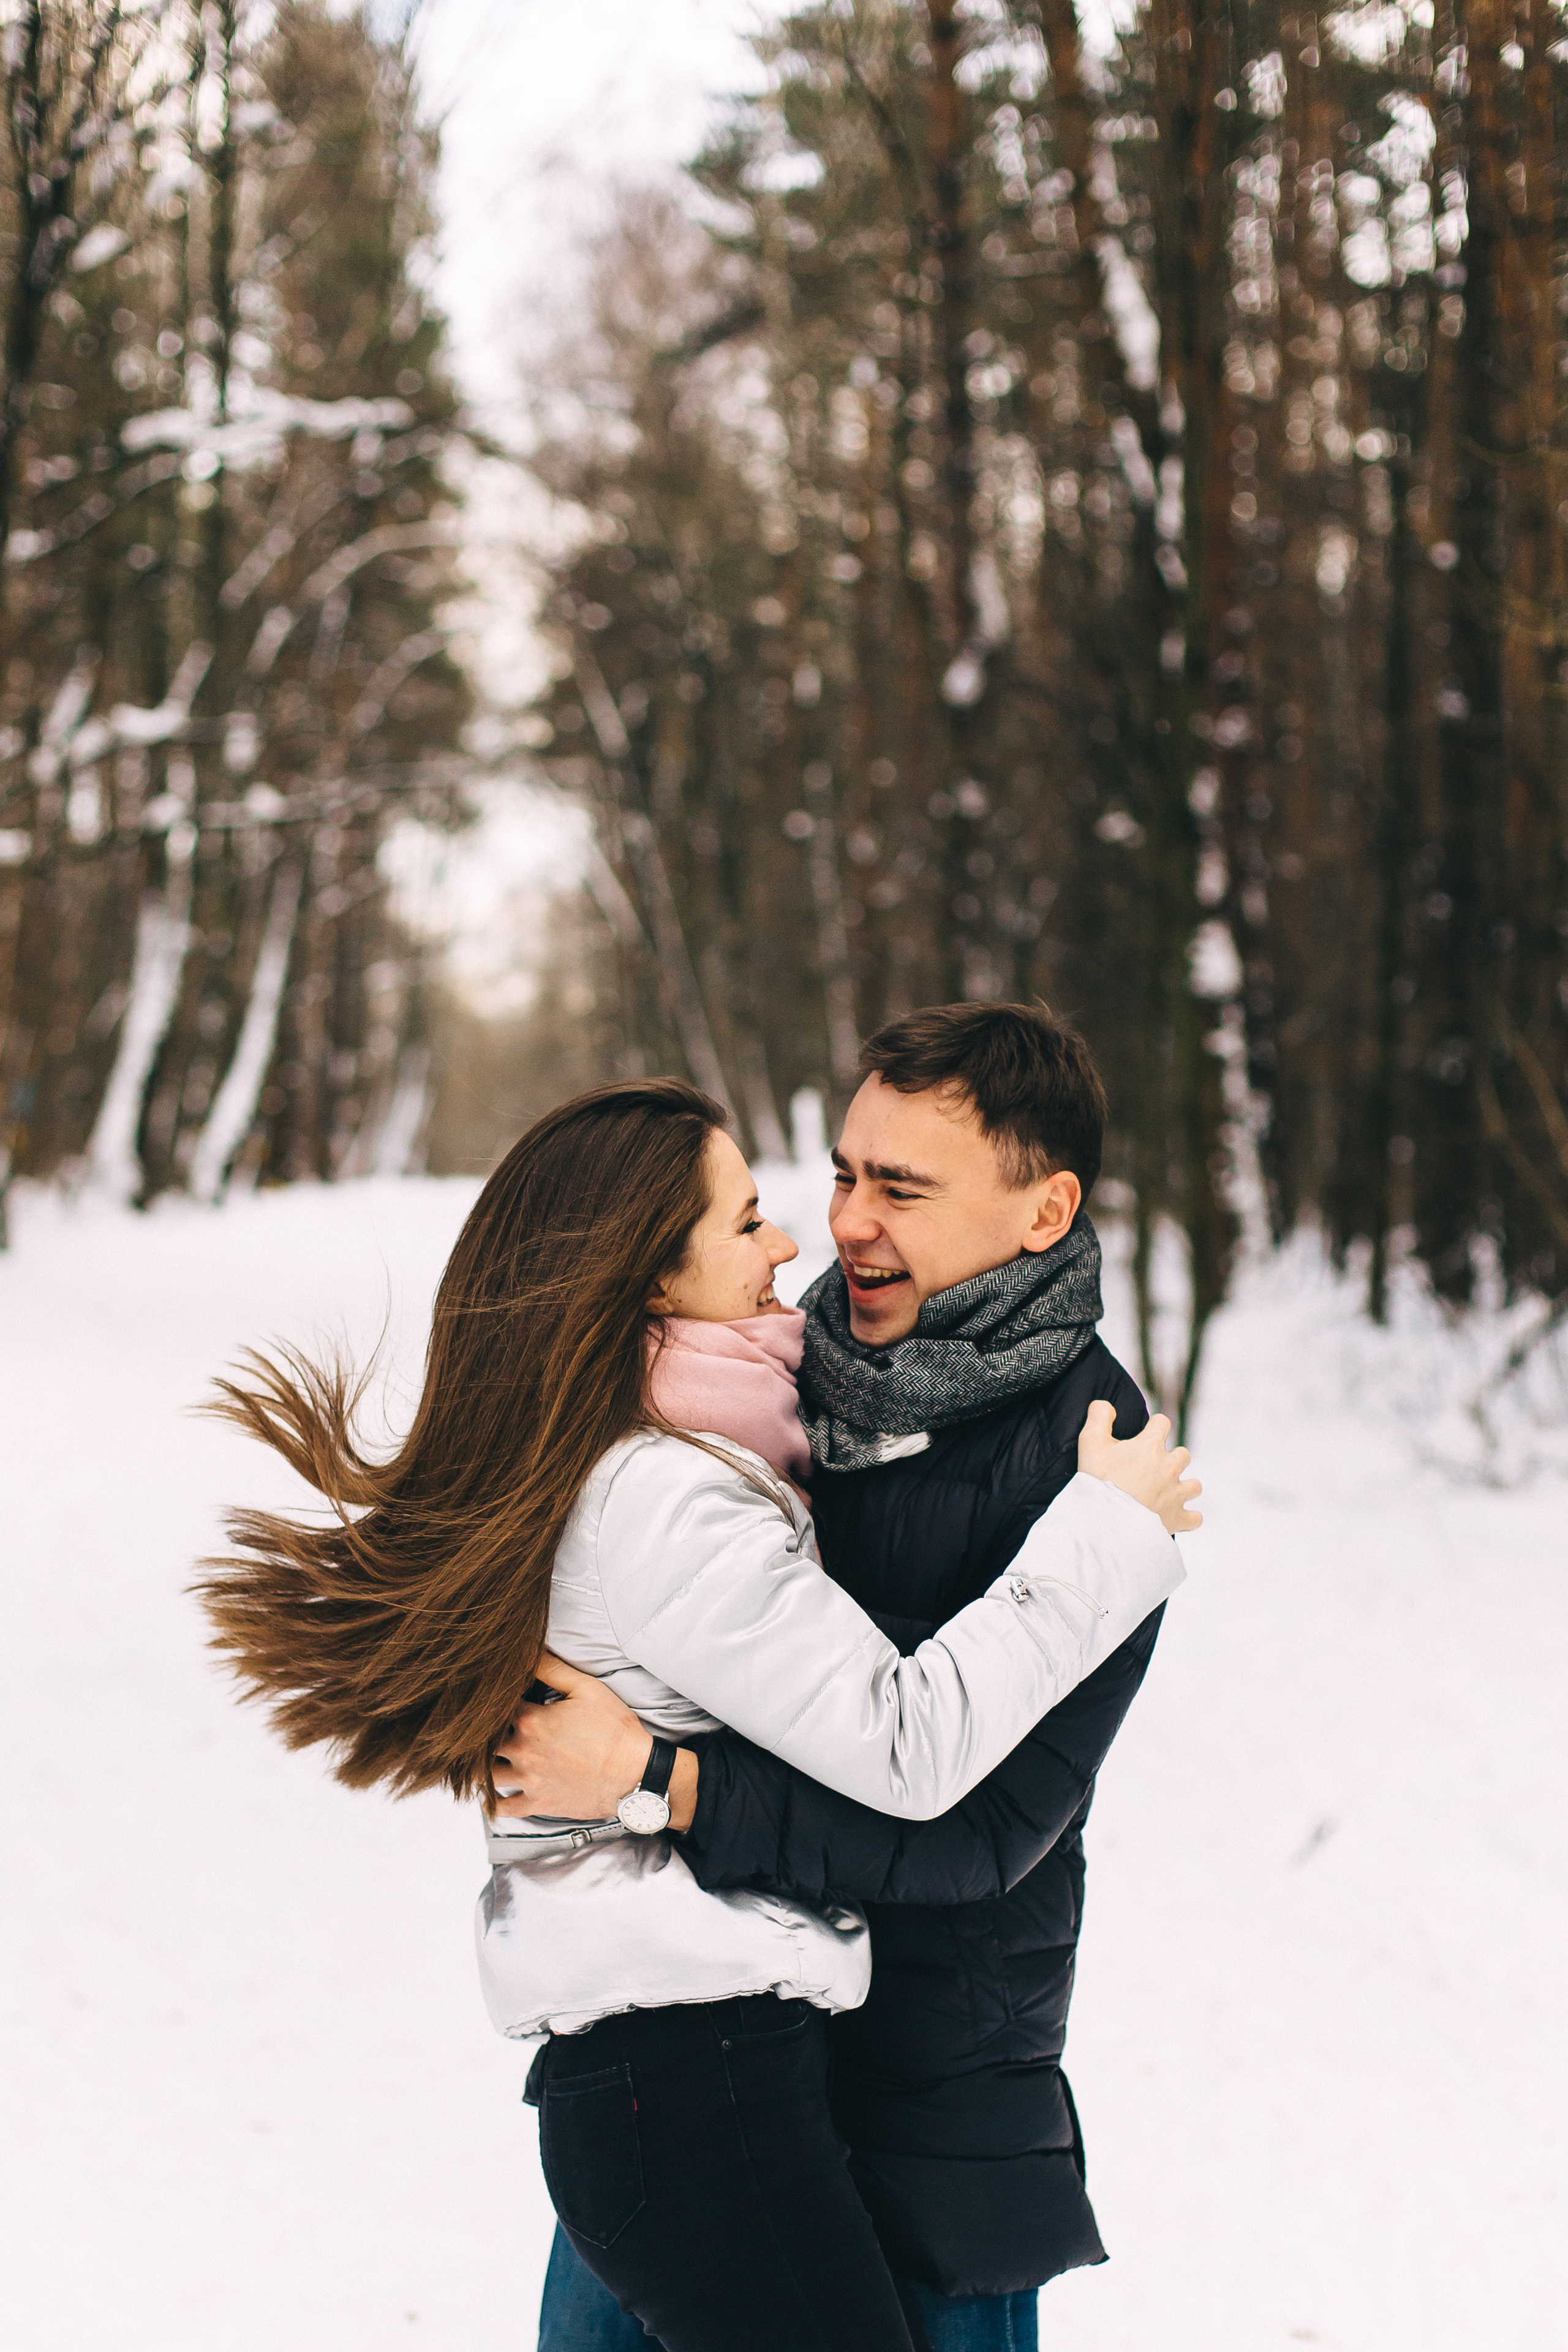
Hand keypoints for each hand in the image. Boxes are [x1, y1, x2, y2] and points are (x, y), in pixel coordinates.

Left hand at [491, 1653, 698, 1830]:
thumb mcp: (587, 1689)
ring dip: (481, 1767)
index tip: (494, 1698)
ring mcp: (529, 1779)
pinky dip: (493, 1803)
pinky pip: (504, 1809)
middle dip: (480, 1734)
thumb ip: (552, 1668)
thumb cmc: (615, 1730)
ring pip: (485, 1775)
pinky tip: (491, 1796)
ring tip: (482, 1759)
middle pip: (483, 1741)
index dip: (493, 1700)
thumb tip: (527, 1650)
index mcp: (531, 1720)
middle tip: (482, 1730)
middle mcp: (523, 1750)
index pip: (495, 1705)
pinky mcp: (539, 1802)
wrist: (635, 1775)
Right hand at [1077, 1399, 1202, 1534]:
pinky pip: (1195, 1518)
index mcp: (1150, 1446)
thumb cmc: (1098, 1481)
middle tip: (1151, 1468)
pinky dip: (1189, 1518)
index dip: (1154, 1427)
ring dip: (1184, 1487)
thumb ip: (1099, 1416)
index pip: (1163, 1423)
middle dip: (1171, 1458)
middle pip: (1183, 1454)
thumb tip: (1108, 1406)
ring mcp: (1176, 1494)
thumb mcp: (1090, 1442)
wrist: (1106, 1522)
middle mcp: (1169, 1467)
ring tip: (1168, 1492)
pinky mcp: (1177, 1518)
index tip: (1144, 1436)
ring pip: (1194, 1485)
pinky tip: (1178, 1517)